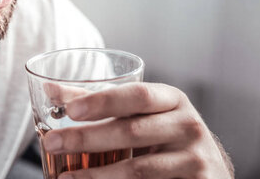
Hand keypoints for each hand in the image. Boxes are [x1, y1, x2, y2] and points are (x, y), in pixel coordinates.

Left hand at [42, 82, 233, 178]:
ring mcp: (195, 159)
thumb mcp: (141, 114)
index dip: (103, 101)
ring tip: (65, 177)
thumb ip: (100, 102)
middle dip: (86, 138)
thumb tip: (51, 89)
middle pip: (132, 131)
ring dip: (96, 176)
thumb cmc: (164, 134)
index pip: (137, 96)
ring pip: (138, 169)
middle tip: (52, 143)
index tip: (69, 110)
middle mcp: (188, 125)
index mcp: (172, 99)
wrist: (208, 170)